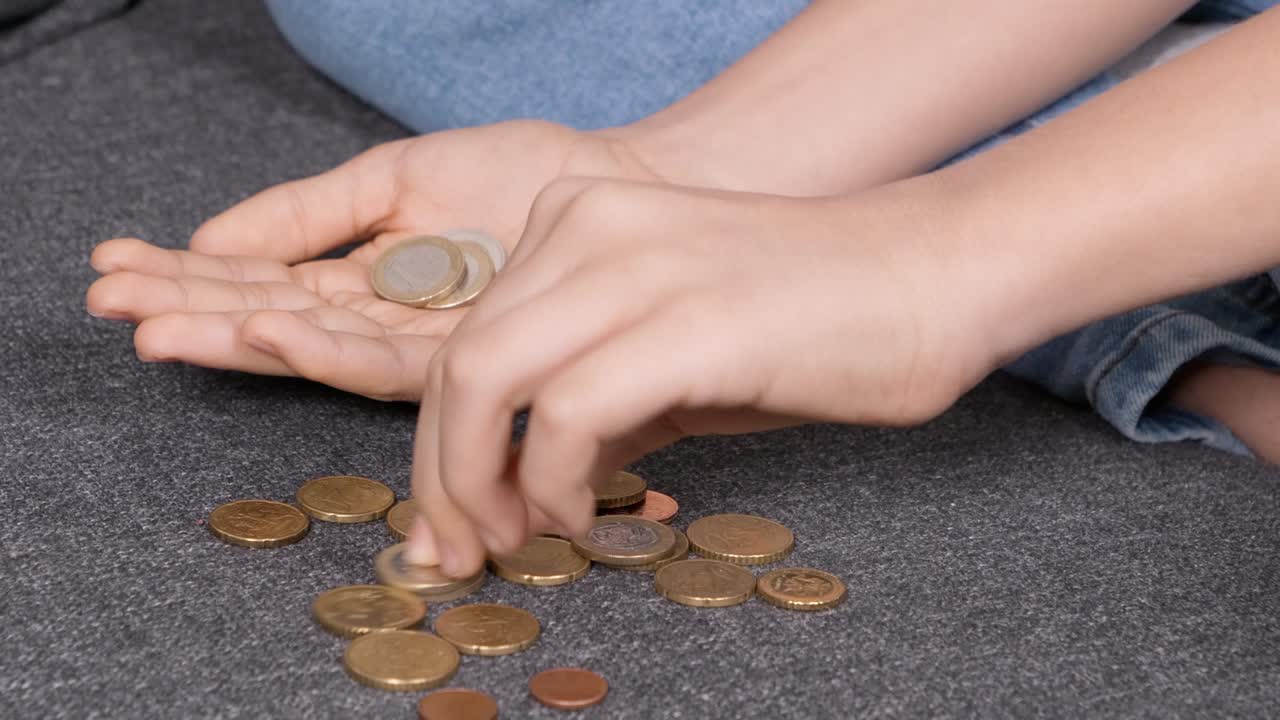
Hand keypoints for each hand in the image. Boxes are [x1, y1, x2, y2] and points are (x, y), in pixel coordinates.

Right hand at [85, 121, 661, 399]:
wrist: (608, 186)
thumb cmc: (512, 177)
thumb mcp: (392, 179)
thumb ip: (308, 211)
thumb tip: (211, 240)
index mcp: (356, 281)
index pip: (257, 281)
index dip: (187, 276)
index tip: (113, 264)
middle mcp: (378, 324)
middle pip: (271, 324)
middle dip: (189, 313)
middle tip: (111, 302)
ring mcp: (420, 347)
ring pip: (313, 348)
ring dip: (232, 337)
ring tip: (158, 322)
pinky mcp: (466, 359)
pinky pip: (382, 358)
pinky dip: (320, 344)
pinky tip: (263, 324)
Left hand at [408, 177, 995, 574]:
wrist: (927, 279)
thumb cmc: (807, 325)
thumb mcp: (670, 355)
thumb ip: (591, 406)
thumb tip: (523, 481)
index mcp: (575, 221)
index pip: (462, 341)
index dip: (442, 446)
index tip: (458, 520)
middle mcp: (588, 226)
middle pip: (454, 364)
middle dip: (443, 477)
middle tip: (468, 547)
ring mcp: (635, 266)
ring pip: (482, 380)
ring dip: (479, 484)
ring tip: (525, 535)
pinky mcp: (688, 320)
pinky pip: (569, 413)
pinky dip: (555, 482)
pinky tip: (586, 512)